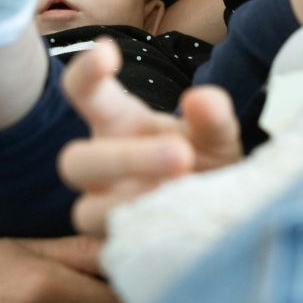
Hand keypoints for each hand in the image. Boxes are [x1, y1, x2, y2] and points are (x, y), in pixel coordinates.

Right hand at [56, 39, 241, 235]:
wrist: (228, 218)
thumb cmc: (210, 165)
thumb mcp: (219, 136)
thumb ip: (214, 116)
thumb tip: (200, 99)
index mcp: (116, 124)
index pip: (82, 92)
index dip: (85, 73)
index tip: (108, 52)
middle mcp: (100, 167)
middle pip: (74, 161)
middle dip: (123, 157)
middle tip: (181, 153)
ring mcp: (104, 211)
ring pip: (86, 211)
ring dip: (132, 202)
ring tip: (183, 194)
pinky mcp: (117, 250)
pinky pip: (113, 249)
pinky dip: (146, 236)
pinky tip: (181, 227)